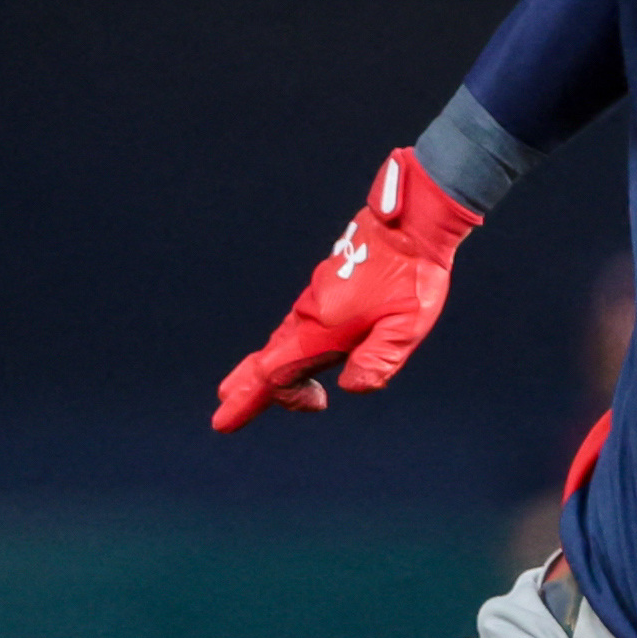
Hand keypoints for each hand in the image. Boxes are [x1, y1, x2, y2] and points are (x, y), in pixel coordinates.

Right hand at [212, 148, 482, 430]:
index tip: (254, 416)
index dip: (259, 399)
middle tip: (222, 411)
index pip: (277, 373)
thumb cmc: (414, 276)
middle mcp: (311, 314)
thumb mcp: (405, 327)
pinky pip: (295, 326)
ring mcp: (316, 298)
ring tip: (242, 388)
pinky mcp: (326, 287)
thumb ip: (378, 361)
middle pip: (269, 360)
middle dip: (245, 386)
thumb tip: (350, 388)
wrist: (410, 221)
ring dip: (265, 369)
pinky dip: (284, 348)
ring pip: (281, 341)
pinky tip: (292, 354)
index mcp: (323, 329)